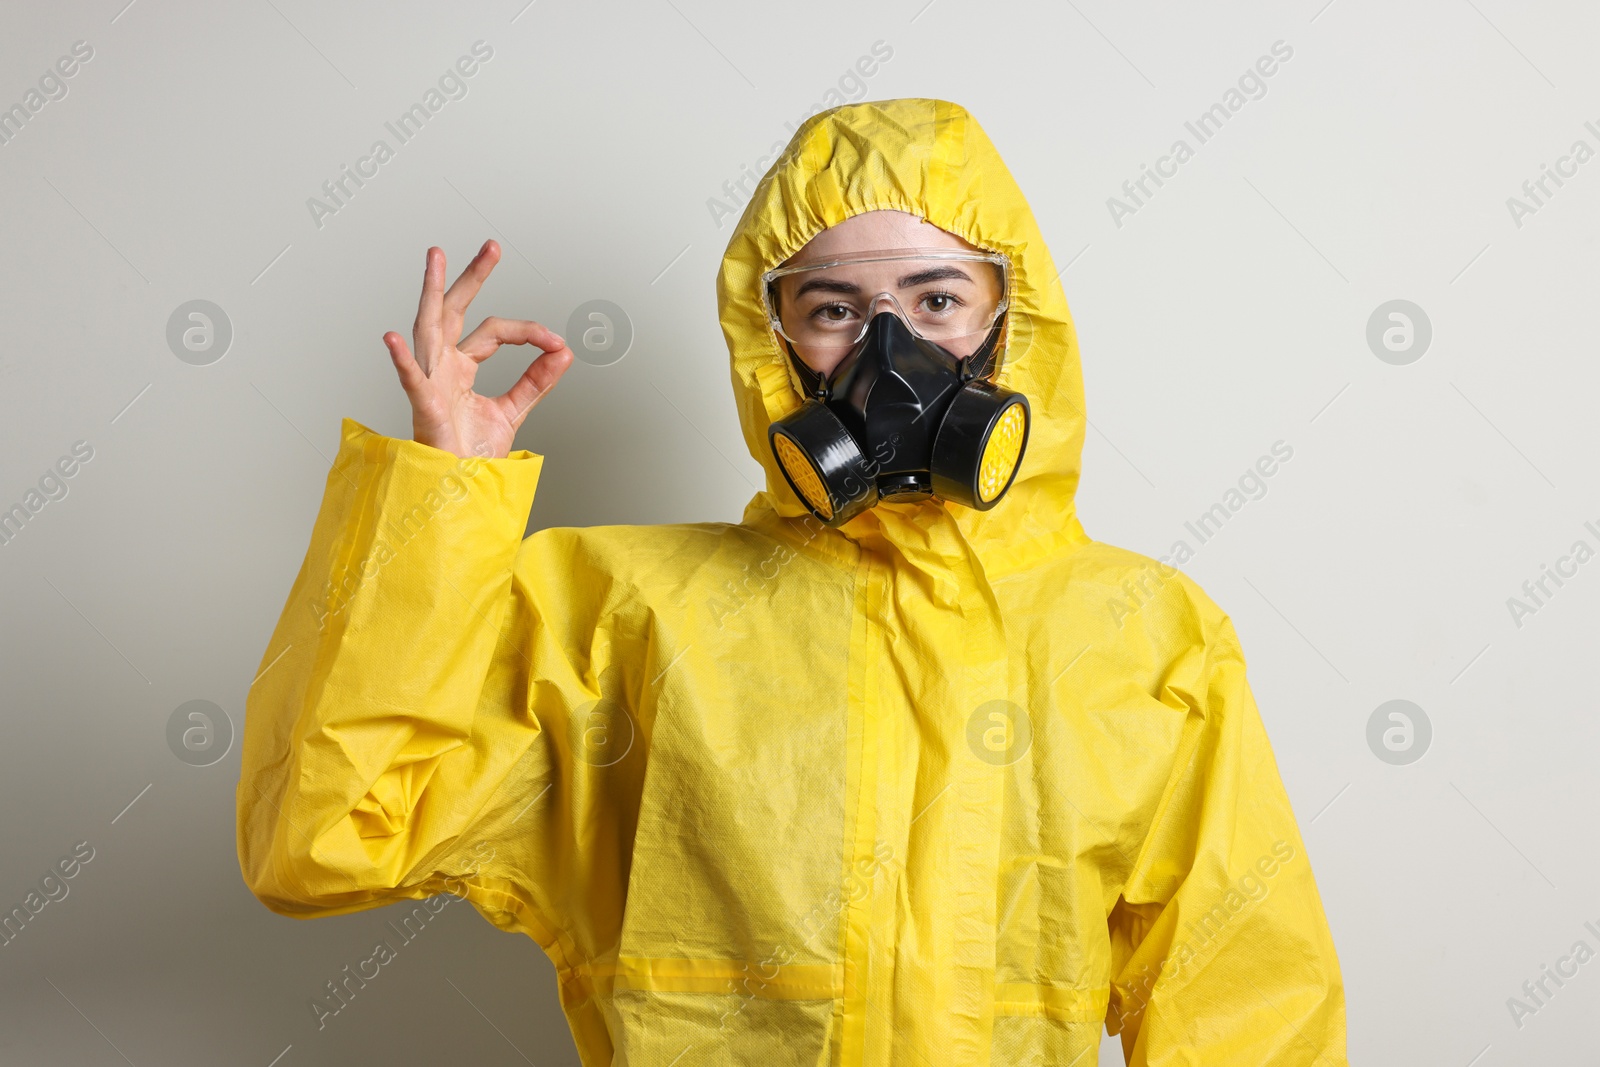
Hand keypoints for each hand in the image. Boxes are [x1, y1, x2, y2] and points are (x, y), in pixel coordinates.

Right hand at [383, 241, 572, 458]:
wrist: (461, 486)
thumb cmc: (472, 452)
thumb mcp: (513, 410)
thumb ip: (537, 381)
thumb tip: (565, 352)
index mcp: (460, 366)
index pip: (493, 331)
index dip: (525, 332)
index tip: (554, 340)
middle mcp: (442, 366)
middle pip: (454, 311)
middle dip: (471, 277)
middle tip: (491, 248)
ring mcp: (430, 382)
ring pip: (429, 329)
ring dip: (431, 292)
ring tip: (435, 259)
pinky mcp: (423, 407)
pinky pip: (410, 380)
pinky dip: (402, 360)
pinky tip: (393, 339)